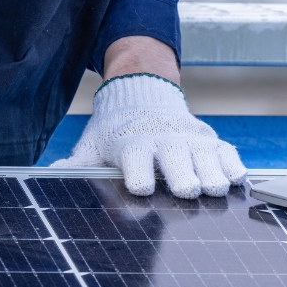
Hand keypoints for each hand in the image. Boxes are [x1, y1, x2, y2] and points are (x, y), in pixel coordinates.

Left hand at [52, 74, 247, 198]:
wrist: (143, 95)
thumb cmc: (114, 131)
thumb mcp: (92, 145)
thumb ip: (77, 163)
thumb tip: (50, 174)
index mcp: (133, 144)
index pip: (136, 159)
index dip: (138, 174)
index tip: (140, 188)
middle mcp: (164, 140)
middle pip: (177, 159)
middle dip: (182, 176)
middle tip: (187, 190)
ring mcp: (190, 139)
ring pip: (207, 157)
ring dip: (213, 173)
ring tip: (215, 188)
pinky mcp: (210, 139)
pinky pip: (228, 152)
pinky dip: (234, 166)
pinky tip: (237, 180)